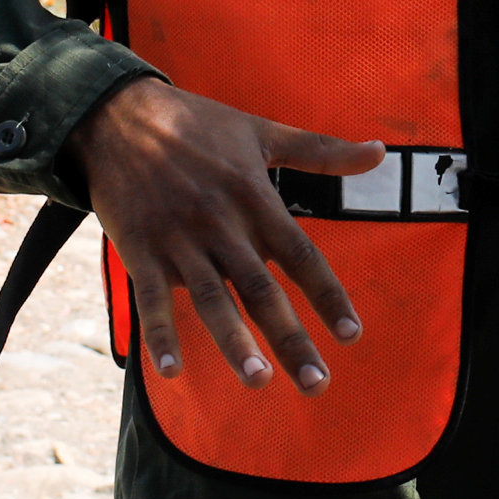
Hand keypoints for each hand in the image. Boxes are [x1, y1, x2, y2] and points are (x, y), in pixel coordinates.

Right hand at [75, 76, 381, 391]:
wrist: (116, 114)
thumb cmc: (196, 123)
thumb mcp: (261, 130)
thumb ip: (321, 151)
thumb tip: (382, 151)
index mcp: (255, 197)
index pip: (301, 255)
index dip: (328, 296)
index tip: (351, 335)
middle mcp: (221, 223)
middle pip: (262, 290)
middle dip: (290, 339)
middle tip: (317, 384)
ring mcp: (178, 238)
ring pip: (213, 299)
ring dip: (234, 343)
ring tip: (258, 381)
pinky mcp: (139, 248)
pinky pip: (151, 298)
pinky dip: (159, 334)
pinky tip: (170, 372)